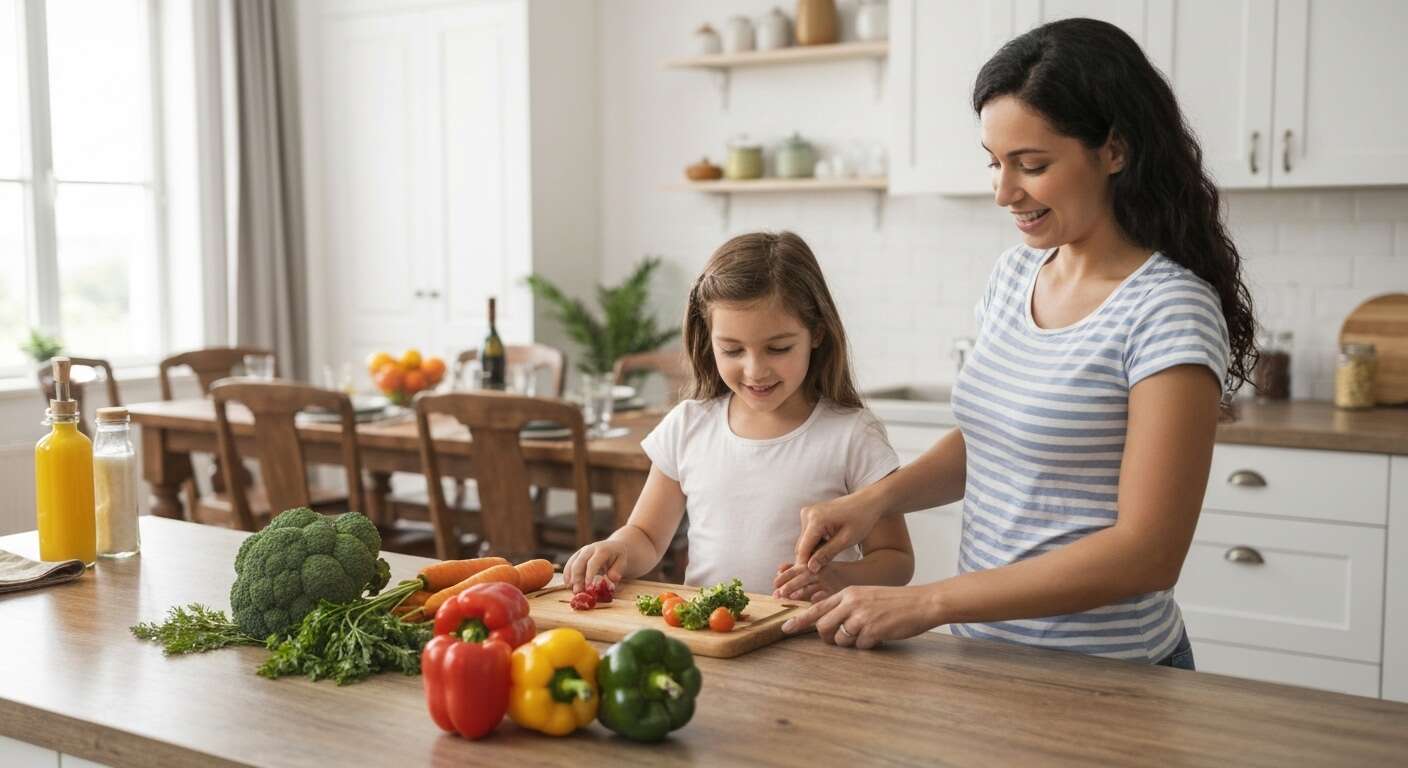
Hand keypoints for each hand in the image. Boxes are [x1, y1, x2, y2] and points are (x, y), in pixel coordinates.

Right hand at [563, 539, 626, 593]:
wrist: (614, 546)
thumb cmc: (618, 557)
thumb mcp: (623, 562)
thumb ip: (617, 570)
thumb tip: (611, 578)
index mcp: (602, 550)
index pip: (593, 562)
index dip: (589, 574)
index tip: (588, 586)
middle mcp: (589, 549)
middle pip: (579, 563)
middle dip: (577, 578)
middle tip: (578, 591)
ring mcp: (581, 552)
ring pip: (572, 564)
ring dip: (571, 578)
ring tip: (574, 591)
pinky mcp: (577, 555)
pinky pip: (569, 564)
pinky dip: (567, 575)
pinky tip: (569, 585)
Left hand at [772, 562, 843, 601]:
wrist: (862, 573)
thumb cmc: (836, 573)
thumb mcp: (817, 568)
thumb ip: (798, 569)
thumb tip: (779, 569)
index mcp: (815, 566)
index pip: (798, 569)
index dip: (785, 576)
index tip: (775, 585)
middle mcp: (823, 572)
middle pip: (804, 577)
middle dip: (790, 585)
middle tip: (779, 594)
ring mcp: (832, 582)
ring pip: (815, 585)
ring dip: (802, 591)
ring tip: (792, 597)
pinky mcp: (841, 591)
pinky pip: (830, 593)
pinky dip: (822, 595)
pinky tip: (814, 599)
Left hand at [780, 585, 941, 649]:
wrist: (922, 602)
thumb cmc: (895, 602)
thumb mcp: (867, 596)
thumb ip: (848, 607)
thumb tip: (830, 626)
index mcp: (847, 593)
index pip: (817, 608)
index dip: (800, 620)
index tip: (785, 628)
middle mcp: (851, 603)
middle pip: (823, 627)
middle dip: (826, 638)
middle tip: (837, 640)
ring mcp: (861, 616)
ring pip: (840, 639)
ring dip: (849, 643)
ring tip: (866, 634)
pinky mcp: (873, 630)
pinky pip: (859, 646)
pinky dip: (867, 645)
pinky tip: (880, 635)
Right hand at [794, 492, 884, 572]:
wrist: (868, 502)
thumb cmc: (861, 520)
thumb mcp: (846, 540)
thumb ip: (826, 554)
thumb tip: (810, 568)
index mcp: (816, 519)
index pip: (803, 549)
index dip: (805, 565)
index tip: (812, 578)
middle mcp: (807, 514)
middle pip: (802, 545)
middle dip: (809, 559)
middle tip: (822, 572)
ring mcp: (808, 512)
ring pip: (804, 541)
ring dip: (813, 552)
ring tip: (829, 558)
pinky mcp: (810, 514)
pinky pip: (808, 534)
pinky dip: (816, 543)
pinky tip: (829, 547)